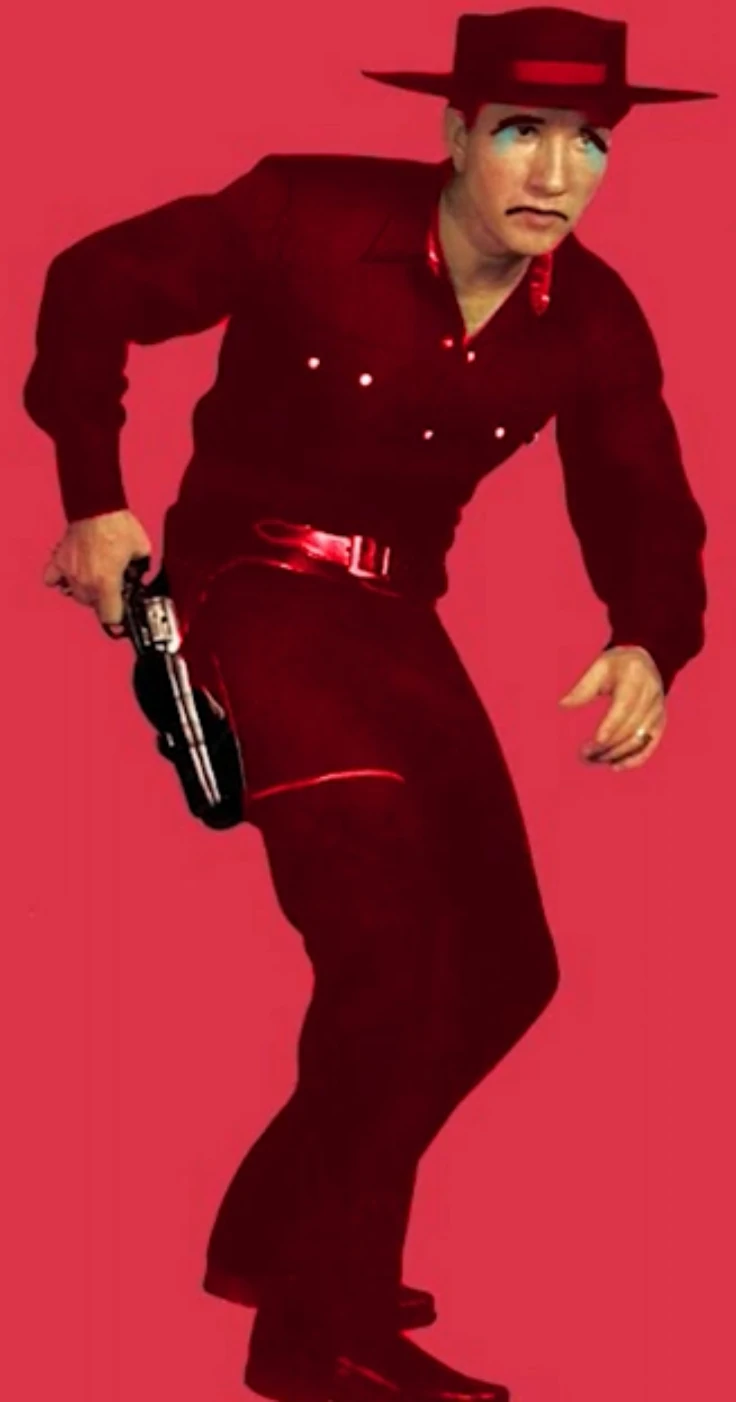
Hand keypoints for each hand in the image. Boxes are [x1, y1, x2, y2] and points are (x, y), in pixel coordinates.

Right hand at [43, 509, 151, 627]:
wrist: (97, 505)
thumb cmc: (118, 525)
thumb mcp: (142, 549)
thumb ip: (141, 568)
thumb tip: (141, 573)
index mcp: (106, 583)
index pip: (110, 617)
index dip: (119, 615)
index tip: (121, 610)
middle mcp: (86, 582)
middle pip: (93, 606)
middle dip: (104, 599)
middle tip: (113, 585)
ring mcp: (69, 573)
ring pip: (75, 595)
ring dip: (86, 591)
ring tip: (95, 577)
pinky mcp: (59, 561)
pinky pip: (52, 580)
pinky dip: (60, 580)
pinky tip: (71, 574)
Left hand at [558, 645, 665, 770]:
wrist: (646, 661)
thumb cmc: (617, 664)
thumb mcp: (599, 667)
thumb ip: (583, 688)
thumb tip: (563, 705)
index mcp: (635, 679)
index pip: (624, 707)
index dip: (611, 726)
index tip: (596, 741)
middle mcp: (651, 696)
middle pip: (630, 727)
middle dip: (608, 745)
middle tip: (584, 754)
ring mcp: (658, 711)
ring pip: (639, 740)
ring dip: (616, 754)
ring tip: (594, 760)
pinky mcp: (659, 723)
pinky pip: (649, 746)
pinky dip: (634, 759)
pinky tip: (615, 766)